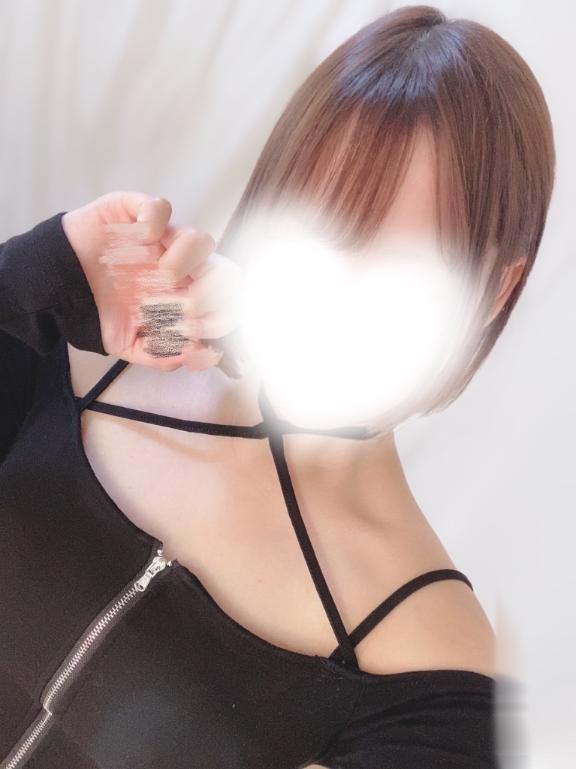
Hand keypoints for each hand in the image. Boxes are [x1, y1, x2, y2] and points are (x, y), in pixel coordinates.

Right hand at [62, 191, 243, 373]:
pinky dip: (155, 222)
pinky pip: (160, 208)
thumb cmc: (99, 310)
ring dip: (189, 261)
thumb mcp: (129, 345)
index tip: (199, 330)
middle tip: (190, 306)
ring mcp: (162, 241)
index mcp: (184, 295)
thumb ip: (162, 354)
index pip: (225, 301)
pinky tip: (140, 240)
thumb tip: (196, 354)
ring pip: (200, 240)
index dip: (223, 315)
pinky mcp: (137, 214)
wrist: (57, 288)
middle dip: (215, 292)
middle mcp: (181, 267)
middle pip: (224, 271)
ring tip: (165, 275)